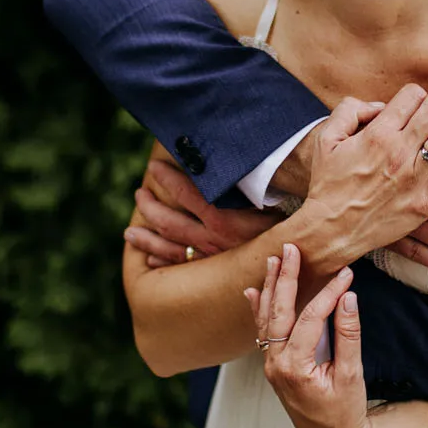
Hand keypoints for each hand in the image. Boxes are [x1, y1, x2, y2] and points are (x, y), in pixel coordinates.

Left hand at [125, 146, 279, 266]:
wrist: (299, 266)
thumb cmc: (290, 228)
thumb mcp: (272, 201)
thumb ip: (250, 182)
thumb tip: (234, 155)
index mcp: (224, 218)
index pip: (187, 193)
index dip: (168, 178)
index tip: (154, 167)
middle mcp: (212, 239)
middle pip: (169, 222)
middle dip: (150, 207)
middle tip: (138, 194)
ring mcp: (211, 258)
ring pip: (170, 248)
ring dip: (147, 239)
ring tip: (129, 233)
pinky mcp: (214, 273)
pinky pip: (183, 268)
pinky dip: (164, 263)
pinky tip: (150, 260)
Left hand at [248, 242, 375, 427]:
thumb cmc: (346, 412)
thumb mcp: (352, 375)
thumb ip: (348, 335)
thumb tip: (348, 297)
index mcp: (295, 368)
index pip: (311, 318)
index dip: (329, 293)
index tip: (346, 273)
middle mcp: (276, 365)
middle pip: (279, 311)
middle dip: (286, 278)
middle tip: (291, 248)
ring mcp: (272, 366)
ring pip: (267, 319)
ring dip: (272, 287)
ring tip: (274, 260)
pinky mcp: (274, 366)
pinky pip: (264, 332)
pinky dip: (260, 310)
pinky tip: (254, 291)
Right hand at [286, 85, 427, 274]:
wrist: (331, 229)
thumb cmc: (329, 183)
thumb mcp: (327, 139)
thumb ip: (350, 110)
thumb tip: (381, 105)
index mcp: (376, 135)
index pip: (413, 95)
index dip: (416, 94)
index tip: (414, 103)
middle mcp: (398, 154)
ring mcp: (414, 180)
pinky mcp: (425, 203)